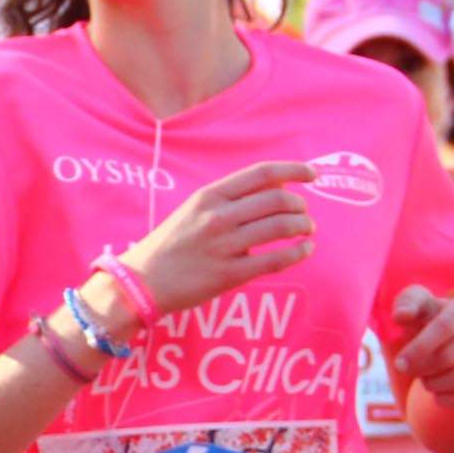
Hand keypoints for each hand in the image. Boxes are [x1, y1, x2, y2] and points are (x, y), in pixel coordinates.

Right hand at [107, 161, 318, 323]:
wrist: (142, 282)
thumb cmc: (170, 245)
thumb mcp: (193, 210)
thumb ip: (228, 199)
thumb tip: (276, 188)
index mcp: (209, 196)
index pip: (261, 174)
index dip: (293, 170)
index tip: (311, 174)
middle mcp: (218, 217)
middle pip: (277, 199)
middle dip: (300, 204)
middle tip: (304, 212)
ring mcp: (224, 246)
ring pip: (281, 227)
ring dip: (303, 226)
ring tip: (307, 230)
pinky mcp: (229, 275)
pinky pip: (275, 260)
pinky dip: (298, 253)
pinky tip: (305, 250)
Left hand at [387, 285, 453, 415]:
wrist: (448, 348)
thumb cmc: (427, 325)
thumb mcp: (413, 310)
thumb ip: (405, 304)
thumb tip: (402, 315)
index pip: (444, 326)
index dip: (419, 348)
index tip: (400, 364)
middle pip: (449, 357)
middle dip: (423, 369)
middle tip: (413, 370)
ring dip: (434, 385)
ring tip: (427, 379)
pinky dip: (448, 400)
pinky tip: (439, 392)